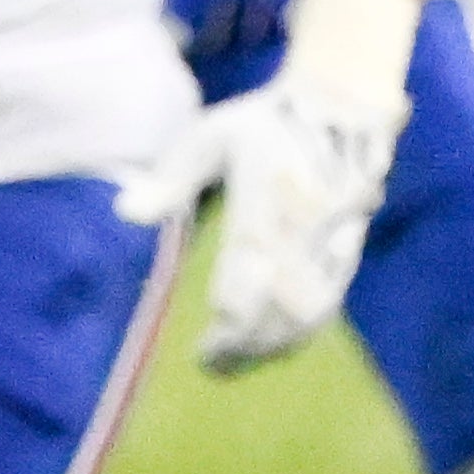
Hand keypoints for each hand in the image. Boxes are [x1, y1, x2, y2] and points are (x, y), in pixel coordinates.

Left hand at [120, 0, 415, 373]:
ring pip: (304, 318)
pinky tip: (280, 339)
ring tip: (245, 357)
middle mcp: (300, 241)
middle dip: (246, 348)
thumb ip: (170, 179)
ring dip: (275, 346)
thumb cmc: (264, 123)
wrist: (340, 109)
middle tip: (219, 364)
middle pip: (273, 318)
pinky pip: (327, 306)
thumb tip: (125, 212)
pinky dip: (302, 331)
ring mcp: (329, 249)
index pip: (240, 295)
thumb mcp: (209, 136)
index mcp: (263, 217)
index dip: (223, 336)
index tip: (202, 354)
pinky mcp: (348, 252)